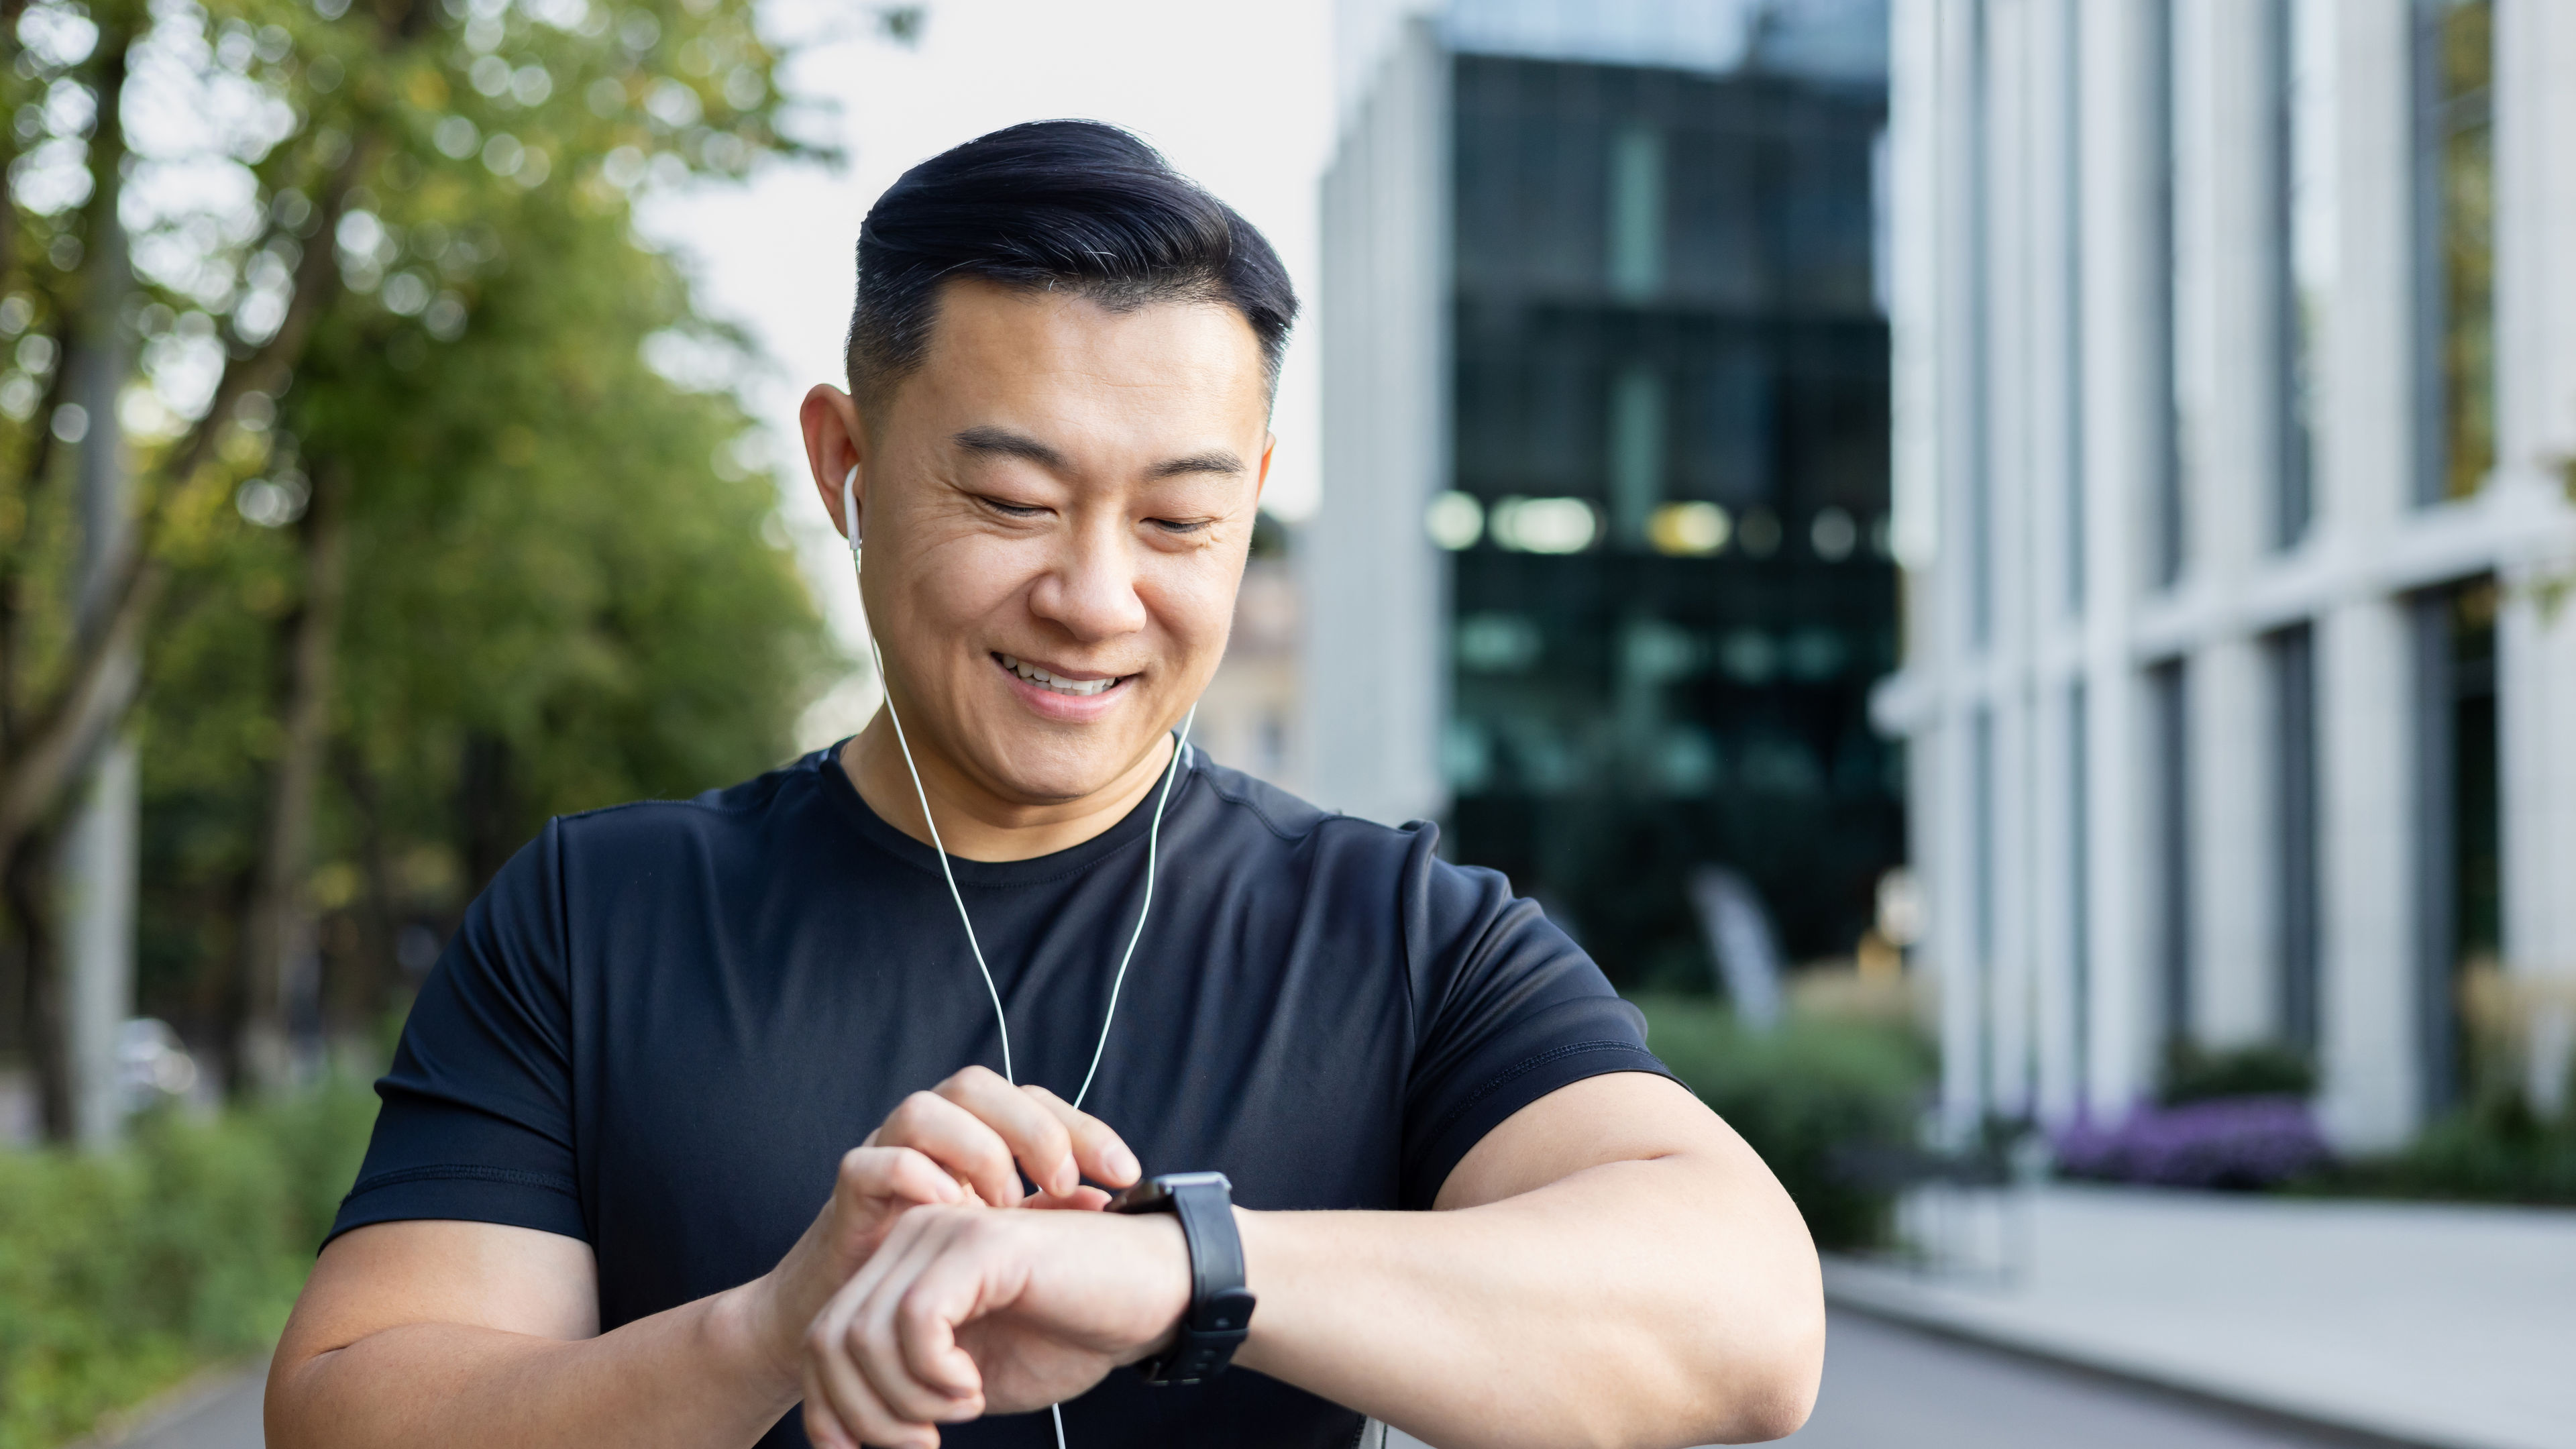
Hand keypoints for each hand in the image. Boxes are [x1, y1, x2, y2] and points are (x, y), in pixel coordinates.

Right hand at [743, 1068, 1143, 1388]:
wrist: (858, 1326)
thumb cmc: (940, 1273)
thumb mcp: (1004, 1243)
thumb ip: (1047, 1216)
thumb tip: (1105, 1201)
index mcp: (974, 1135)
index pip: (1032, 1100)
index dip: (1083, 1127)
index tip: (1127, 1174)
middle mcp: (929, 1134)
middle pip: (976, 1086)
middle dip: (1031, 1129)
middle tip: (1062, 1184)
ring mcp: (883, 1156)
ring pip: (922, 1110)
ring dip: (974, 1151)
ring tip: (1004, 1206)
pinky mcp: (847, 1197)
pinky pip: (871, 1163)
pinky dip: (914, 1177)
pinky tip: (951, 1213)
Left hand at [800, 1203, 1192, 1448]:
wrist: (1154, 1297)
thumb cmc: (1071, 1334)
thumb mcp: (968, 1381)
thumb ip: (907, 1392)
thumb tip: (842, 1437)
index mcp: (905, 1266)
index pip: (824, 1341)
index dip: (831, 1412)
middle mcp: (914, 1237)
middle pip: (831, 1340)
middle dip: (864, 1416)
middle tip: (921, 1446)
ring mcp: (945, 1232)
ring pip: (864, 1334)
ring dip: (903, 1400)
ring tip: (959, 1410)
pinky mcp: (981, 1244)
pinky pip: (916, 1319)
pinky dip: (932, 1374)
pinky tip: (971, 1389)